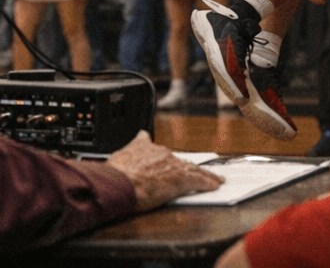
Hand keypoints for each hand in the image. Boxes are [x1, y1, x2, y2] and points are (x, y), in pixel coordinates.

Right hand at [106, 130, 223, 210]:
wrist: (120, 183)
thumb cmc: (114, 177)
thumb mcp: (114, 162)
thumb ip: (120, 159)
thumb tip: (115, 161)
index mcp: (141, 146)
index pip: (149, 145)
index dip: (154, 150)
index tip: (154, 146)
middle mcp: (158, 152)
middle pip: (175, 159)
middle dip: (181, 167)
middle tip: (189, 173)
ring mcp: (171, 164)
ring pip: (191, 168)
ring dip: (202, 174)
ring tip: (212, 178)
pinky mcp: (181, 177)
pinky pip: (199, 179)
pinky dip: (208, 182)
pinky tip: (216, 184)